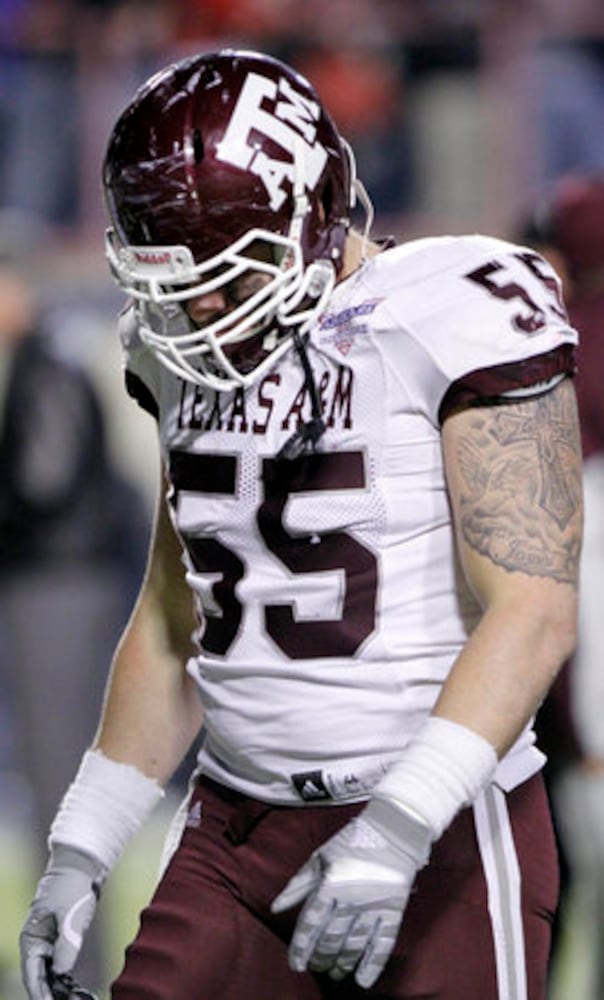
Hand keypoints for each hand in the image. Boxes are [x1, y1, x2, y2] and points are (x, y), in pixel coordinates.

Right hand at [20, 846, 105, 999]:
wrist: (81, 865)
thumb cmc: (72, 887)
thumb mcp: (71, 918)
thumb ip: (66, 945)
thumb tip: (61, 972)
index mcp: (31, 938)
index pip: (32, 974)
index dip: (40, 993)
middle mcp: (36, 942)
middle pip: (39, 977)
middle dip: (49, 993)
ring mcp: (48, 940)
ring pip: (49, 972)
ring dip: (57, 987)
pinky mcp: (60, 937)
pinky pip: (59, 962)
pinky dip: (64, 975)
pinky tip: (72, 988)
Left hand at [271, 797, 431, 987]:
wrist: (393, 830)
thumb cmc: (351, 842)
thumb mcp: (320, 858)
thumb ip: (298, 885)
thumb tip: (275, 908)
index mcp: (330, 884)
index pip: (311, 924)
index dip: (301, 948)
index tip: (296, 964)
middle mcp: (350, 898)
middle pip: (331, 939)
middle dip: (320, 958)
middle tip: (315, 967)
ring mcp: (374, 906)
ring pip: (354, 945)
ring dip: (342, 963)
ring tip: (334, 972)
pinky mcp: (393, 910)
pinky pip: (383, 943)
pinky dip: (373, 964)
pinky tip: (362, 980)